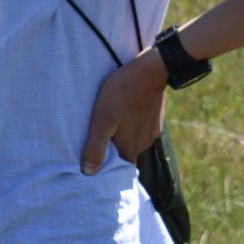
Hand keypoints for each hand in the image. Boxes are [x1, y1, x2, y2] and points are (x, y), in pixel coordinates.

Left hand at [83, 49, 167, 173]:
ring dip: (119, 135)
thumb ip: (96, 147)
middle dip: (110, 151)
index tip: (91, 161)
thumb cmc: (122, 94)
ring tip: (104, 125)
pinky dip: (128, 124)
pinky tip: (119, 114)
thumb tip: (89, 172)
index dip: (104, 166)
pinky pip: (138, 127)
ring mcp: (151, 130)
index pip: (118, 168)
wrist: (151, 70)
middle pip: (123, 153)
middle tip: (93, 140)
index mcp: (131, 148)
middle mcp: (144, 143)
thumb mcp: (102, 120)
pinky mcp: (154, 118)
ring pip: (131, 139)